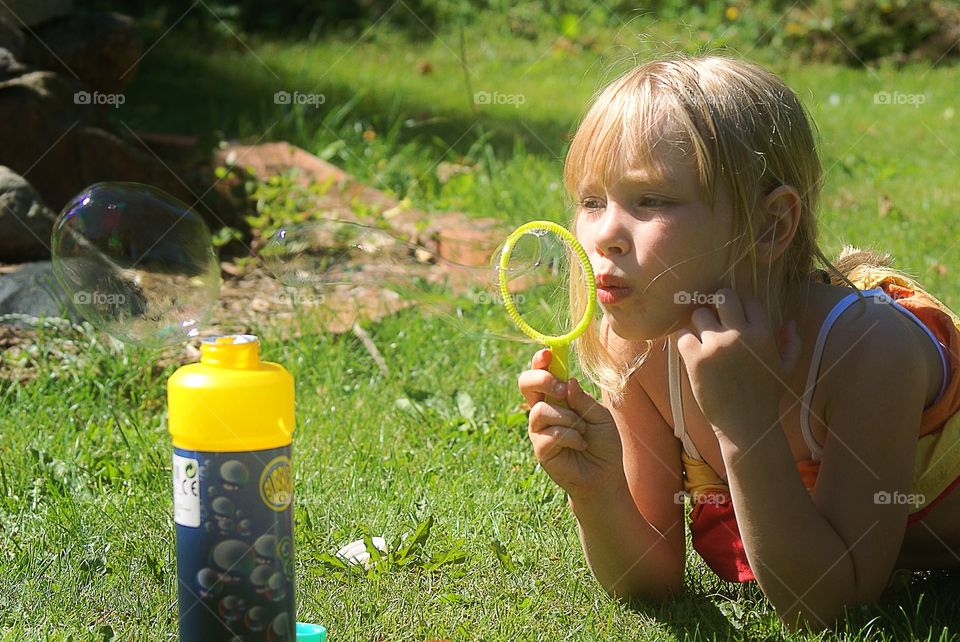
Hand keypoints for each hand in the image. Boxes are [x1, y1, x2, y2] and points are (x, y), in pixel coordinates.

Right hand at [518, 349, 624, 499]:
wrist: (605, 474)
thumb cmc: (603, 442)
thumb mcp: (599, 414)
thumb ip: (582, 399)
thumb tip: (568, 382)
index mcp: (557, 397)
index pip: (541, 373)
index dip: (540, 361)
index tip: (548, 354)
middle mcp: (543, 409)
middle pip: (526, 384)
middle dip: (542, 380)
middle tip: (562, 390)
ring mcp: (539, 429)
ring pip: (541, 410)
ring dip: (568, 418)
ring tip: (582, 432)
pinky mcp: (540, 448)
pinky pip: (550, 433)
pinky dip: (572, 437)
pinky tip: (580, 445)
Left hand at [674, 288, 802, 439]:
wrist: (746, 424)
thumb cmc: (766, 396)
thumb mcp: (786, 369)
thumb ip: (792, 343)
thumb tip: (790, 322)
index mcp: (763, 334)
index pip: (749, 300)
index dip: (741, 306)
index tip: (735, 317)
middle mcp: (739, 335)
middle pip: (723, 296)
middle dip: (718, 304)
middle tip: (715, 317)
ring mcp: (716, 346)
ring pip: (699, 313)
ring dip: (699, 323)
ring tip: (702, 337)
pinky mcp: (696, 359)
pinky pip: (682, 335)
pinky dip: (685, 339)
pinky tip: (691, 350)